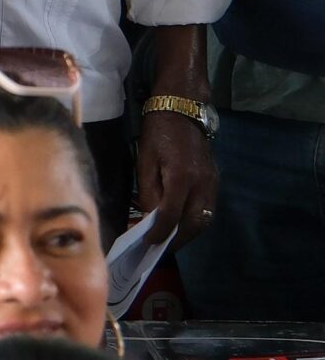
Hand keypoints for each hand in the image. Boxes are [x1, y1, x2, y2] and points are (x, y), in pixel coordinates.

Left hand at [134, 112, 217, 245]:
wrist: (183, 110)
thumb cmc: (158, 133)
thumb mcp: (145, 160)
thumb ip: (147, 191)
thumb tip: (148, 216)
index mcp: (182, 178)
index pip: (171, 215)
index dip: (159, 232)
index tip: (148, 243)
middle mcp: (202, 184)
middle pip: (193, 223)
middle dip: (176, 240)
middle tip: (159, 249)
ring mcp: (213, 183)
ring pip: (205, 220)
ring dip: (188, 234)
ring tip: (170, 240)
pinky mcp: (215, 181)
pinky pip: (208, 210)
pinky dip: (196, 221)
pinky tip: (182, 224)